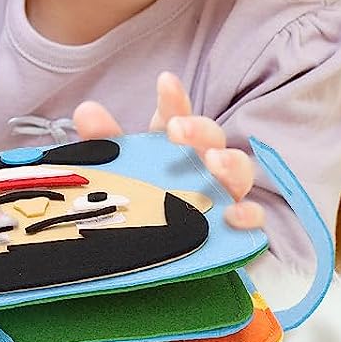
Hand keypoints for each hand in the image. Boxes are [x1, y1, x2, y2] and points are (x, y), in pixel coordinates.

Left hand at [73, 72, 264, 229]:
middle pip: (211, 139)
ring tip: (213, 163)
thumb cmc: (136, 207)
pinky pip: (253, 220)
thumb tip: (87, 111)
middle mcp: (202, 167)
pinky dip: (248, 215)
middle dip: (198, 129)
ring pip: (239, 173)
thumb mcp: (113, 174)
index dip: (173, 99)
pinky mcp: (236, 231)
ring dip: (229, 164)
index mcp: (170, 148)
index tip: (165, 81)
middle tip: (178, 130)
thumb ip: (101, 144)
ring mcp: (223, 197)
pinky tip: (233, 215)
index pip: (175, 116)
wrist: (149, 261)